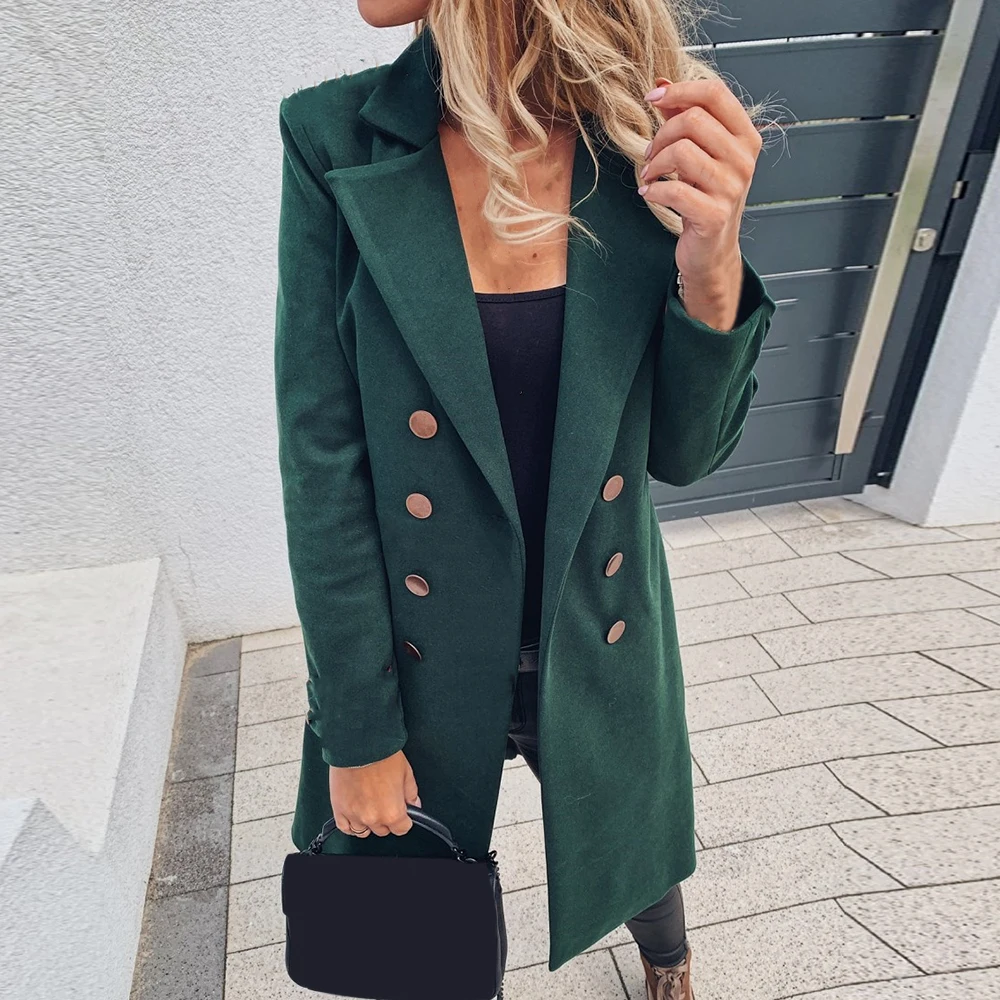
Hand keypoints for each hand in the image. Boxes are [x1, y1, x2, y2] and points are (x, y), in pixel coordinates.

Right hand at [329, 750, 420, 837]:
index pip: (402, 829)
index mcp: (392, 812)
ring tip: (370, 805)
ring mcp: (354, 815)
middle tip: (386, 802)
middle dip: (387, 819)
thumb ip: (411, 794)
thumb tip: (414, 804)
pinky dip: (351, 825)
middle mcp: (373, 818)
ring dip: (368, 822)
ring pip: (363, 831)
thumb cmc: (382, 755)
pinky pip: (345, 828)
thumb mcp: (406, 773)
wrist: (359, 744)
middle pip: (383, 830)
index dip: (404, 820)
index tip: (402, 812)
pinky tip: (355, 815)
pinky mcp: (339, 809)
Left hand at [638, 77, 762, 330]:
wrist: (711, 248)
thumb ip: (683, 116)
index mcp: (745, 136)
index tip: (651, 98)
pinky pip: (674, 190)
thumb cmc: (704, 195)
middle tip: (650, 154)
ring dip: (655, 163)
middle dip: (661, 135)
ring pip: (681, 152)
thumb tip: (661, 84)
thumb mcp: (698, 152)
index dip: (679, 90)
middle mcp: (744, 159)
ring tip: (650, 175)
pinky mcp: (714, 215)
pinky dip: (653, 190)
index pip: (715, 93)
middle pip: (693, 120)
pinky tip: (650, 194)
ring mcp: (732, 188)